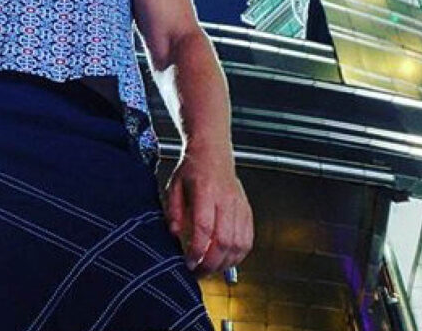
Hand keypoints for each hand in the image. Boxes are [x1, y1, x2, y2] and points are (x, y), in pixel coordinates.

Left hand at [164, 147, 252, 275]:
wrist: (213, 150)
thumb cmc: (193, 168)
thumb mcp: (174, 184)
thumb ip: (172, 209)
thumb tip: (173, 233)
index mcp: (206, 189)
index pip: (204, 227)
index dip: (197, 249)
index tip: (188, 261)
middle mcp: (226, 198)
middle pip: (224, 240)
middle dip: (211, 263)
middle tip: (198, 272)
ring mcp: (240, 204)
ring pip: (239, 244)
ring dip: (225, 263)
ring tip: (210, 268)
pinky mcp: (247, 210)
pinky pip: (248, 239)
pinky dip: (238, 256)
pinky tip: (226, 260)